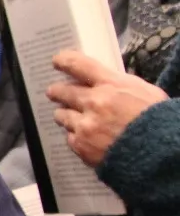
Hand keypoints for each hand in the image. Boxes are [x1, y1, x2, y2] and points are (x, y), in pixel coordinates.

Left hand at [46, 50, 169, 167]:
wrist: (159, 154)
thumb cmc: (157, 121)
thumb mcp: (145, 93)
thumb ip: (121, 86)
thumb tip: (106, 83)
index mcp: (111, 85)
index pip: (79, 65)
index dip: (64, 61)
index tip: (57, 61)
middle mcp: (93, 102)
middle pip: (61, 91)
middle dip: (57, 91)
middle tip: (54, 92)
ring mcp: (84, 124)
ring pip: (61, 115)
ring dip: (66, 115)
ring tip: (72, 118)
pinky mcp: (80, 145)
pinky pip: (70, 137)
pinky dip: (76, 137)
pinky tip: (87, 139)